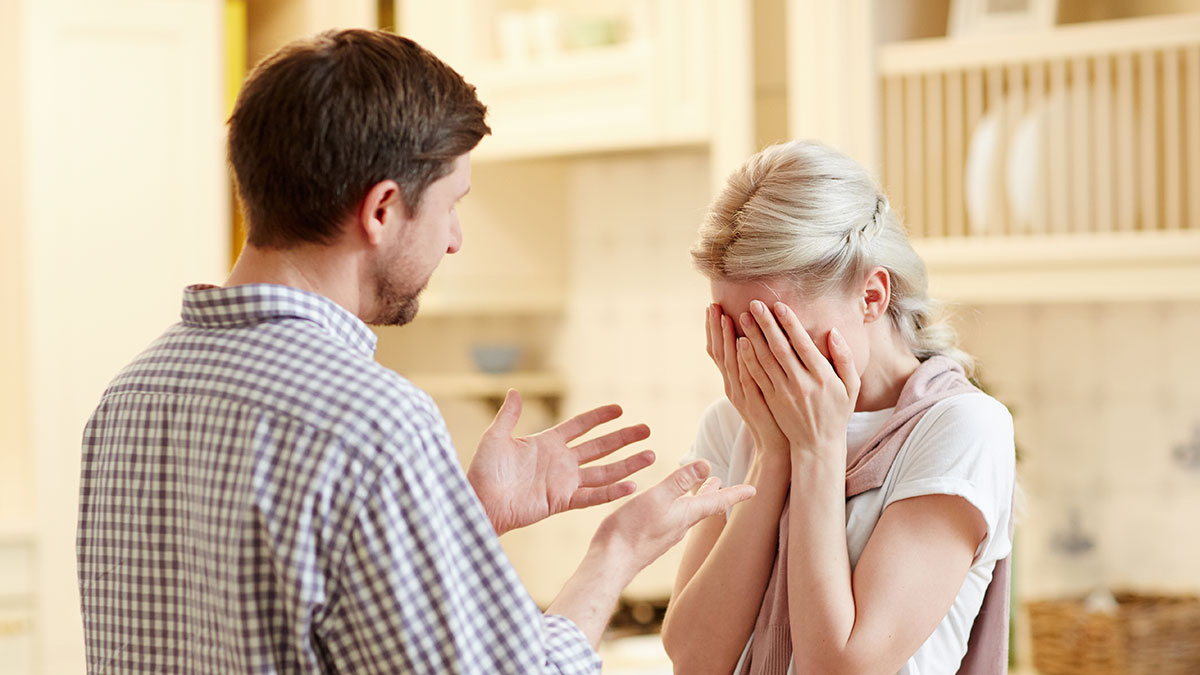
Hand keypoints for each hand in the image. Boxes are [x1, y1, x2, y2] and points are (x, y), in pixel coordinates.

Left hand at [468, 389, 654, 534]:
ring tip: (650, 455)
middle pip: (600, 447)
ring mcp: (564, 482)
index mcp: (547, 443)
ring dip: (627, 464)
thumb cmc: (484, 472)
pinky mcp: (562, 501)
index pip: (580, 426)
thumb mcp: (495, 437)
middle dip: (623, 438)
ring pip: (604, 471)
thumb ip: (509, 416)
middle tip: (646, 430)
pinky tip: (633, 485)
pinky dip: (612, 491)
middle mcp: (560, 462)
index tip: (619, 408)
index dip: (599, 417)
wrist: (481, 503)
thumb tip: (514, 391)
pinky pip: (593, 495)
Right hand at [592, 460, 756, 579]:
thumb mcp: (657, 497)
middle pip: (703, 506)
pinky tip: (667, 507)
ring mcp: (665, 534)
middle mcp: (679, 526)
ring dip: (696, 499)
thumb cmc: (631, 530)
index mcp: (685, 515)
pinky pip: (672, 519)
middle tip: (723, 482)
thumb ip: (679, 481)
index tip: (754, 490)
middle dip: (714, 492)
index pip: (717, 501)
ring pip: (687, 513)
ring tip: (699, 489)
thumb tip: (706, 464)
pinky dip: (678, 507)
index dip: (736, 493)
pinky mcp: (651, 540)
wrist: (610, 563)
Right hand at [706, 304, 787, 455]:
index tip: (713, 307)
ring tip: (723, 316)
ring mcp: (740, 394)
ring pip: (729, 361)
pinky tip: (742, 342)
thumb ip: (753, 366)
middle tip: (712, 305)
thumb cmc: (773, 413)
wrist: (776, 445)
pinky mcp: (752, 401)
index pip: (719, 350)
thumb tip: (752, 341)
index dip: (714, 330)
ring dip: (725, 338)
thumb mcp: (758, 387)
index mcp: (733, 380)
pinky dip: (742, 360)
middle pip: (718, 352)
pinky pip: (745, 376)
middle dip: (714, 328)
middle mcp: (732, 385)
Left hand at [736, 300, 860, 456]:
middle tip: (755, 303)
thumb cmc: (837, 412)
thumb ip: (845, 358)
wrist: (817, 445)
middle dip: (766, 325)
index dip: (790, 324)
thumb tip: (833, 332)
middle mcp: (801, 384)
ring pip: (765, 360)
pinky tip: (740, 343)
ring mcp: (783, 393)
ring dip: (753, 337)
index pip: (803, 345)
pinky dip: (747, 359)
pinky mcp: (771, 400)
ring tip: (743, 316)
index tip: (780, 306)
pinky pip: (757, 376)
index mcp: (822, 377)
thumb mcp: (851, 387)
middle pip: (780, 349)